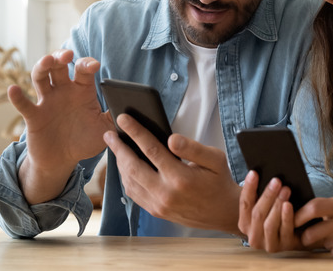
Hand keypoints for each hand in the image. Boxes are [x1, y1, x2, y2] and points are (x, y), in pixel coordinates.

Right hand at [11, 49, 113, 203]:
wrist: (63, 161)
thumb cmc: (85, 141)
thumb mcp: (106, 130)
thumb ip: (117, 118)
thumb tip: (131, 109)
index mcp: (82, 91)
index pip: (83, 70)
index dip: (87, 64)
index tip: (94, 66)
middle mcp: (63, 91)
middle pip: (59, 66)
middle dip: (61, 56)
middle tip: (68, 55)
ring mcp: (47, 101)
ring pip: (40, 77)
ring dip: (42, 66)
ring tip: (47, 61)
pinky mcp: (34, 116)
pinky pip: (23, 104)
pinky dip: (17, 97)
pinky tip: (14, 90)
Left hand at [104, 115, 241, 233]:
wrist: (224, 212)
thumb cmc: (219, 181)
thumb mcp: (215, 158)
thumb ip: (193, 147)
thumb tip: (171, 138)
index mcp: (181, 177)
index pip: (151, 150)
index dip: (135, 132)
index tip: (123, 119)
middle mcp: (166, 193)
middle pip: (132, 166)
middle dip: (118, 147)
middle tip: (109, 133)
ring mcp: (158, 205)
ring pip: (129, 181)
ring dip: (119, 163)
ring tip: (115, 147)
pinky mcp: (156, 211)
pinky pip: (133, 193)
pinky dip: (126, 178)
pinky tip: (125, 166)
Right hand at [238, 171, 305, 252]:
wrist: (297, 233)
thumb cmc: (279, 214)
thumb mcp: (268, 206)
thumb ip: (262, 195)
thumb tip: (261, 172)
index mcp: (244, 224)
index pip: (244, 203)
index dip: (249, 188)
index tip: (254, 173)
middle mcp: (253, 236)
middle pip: (257, 213)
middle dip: (267, 195)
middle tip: (276, 180)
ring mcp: (268, 244)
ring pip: (269, 223)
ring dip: (277, 205)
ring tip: (285, 189)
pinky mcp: (283, 247)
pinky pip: (284, 231)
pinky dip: (286, 217)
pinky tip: (289, 205)